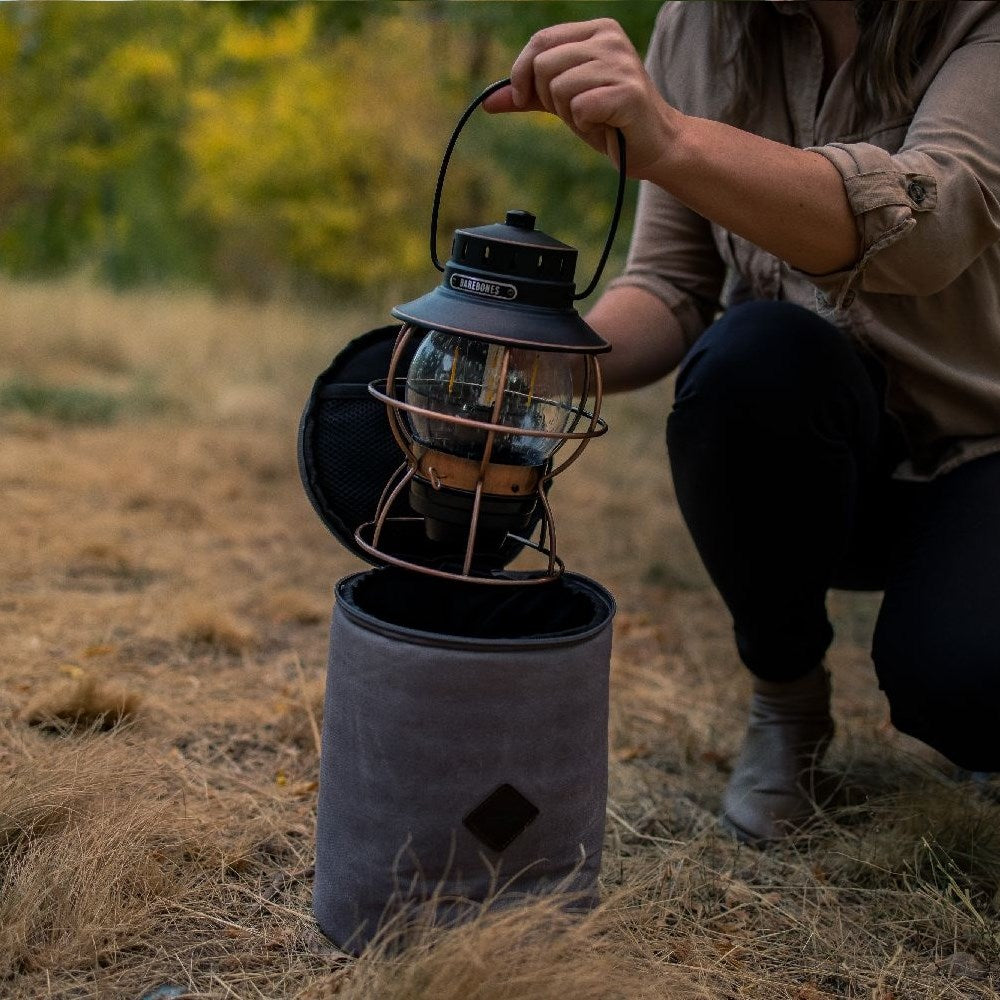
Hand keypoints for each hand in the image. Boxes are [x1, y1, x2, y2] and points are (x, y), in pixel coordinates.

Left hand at [482, 18, 678, 178]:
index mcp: (596, 31)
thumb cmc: (609, 120)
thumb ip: (529, 96)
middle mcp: (610, 39)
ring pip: (559, 88)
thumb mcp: (565, 101)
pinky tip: (604, 126)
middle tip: (574, 112)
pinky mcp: (628, 92)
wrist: (653, 145)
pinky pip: (580, 108)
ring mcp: (621, 64)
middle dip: (548, 98)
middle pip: (544, 65)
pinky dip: (585, 126)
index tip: (523, 99)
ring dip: (569, 115)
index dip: (521, 73)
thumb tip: (488, 101)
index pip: (540, 41)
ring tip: (593, 119)